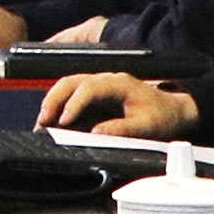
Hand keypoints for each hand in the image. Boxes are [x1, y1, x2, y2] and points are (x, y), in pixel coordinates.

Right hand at [36, 71, 194, 136]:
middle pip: (71, 81)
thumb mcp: (148, 126)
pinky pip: (70, 98)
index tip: (63, 122)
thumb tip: (96, 133)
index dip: (74, 103)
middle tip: (42, 121)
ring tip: (41, 124)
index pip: (89, 88)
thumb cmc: (162, 116)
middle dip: (53, 100)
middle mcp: (105, 80)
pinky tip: (50, 124)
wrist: (172, 111)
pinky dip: (58, 109)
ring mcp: (98, 87)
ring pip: (67, 87)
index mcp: (119, 83)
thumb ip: (124, 129)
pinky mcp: (93, 98)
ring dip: (52, 103)